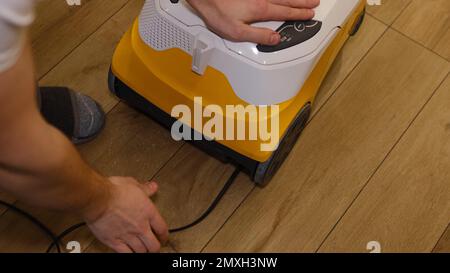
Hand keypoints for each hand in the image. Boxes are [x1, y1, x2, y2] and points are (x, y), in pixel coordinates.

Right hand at [84, 177, 168, 252]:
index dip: (164, 236)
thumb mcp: (133, 184)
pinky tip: (129, 251)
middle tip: (153, 246)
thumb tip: (153, 187)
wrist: (98, 199)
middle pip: (154, 245)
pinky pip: (126, 254)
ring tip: (142, 249)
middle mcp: (140, 227)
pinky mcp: (114, 241)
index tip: (163, 237)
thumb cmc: (114, 190)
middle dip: (155, 247)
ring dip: (142, 251)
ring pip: (141, 251)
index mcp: (148, 212)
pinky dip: (129, 254)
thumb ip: (145, 188)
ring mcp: (128, 236)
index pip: (162, 229)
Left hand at [187, 0, 319, 44]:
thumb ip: (258, 36)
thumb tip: (275, 39)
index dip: (299, 14)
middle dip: (302, 2)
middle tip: (314, 3)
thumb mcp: (237, 32)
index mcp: (261, 10)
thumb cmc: (218, 12)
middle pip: (287, 0)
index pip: (285, 12)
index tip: (309, 15)